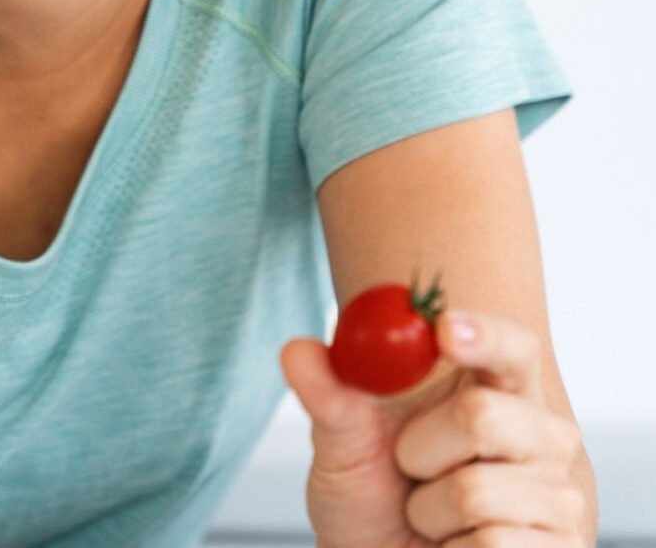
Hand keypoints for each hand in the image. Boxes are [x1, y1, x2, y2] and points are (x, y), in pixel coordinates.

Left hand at [280, 309, 589, 545]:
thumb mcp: (343, 440)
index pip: (513, 347)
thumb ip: (328, 394)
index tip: (443, 329)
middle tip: (409, 467)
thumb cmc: (377, 494)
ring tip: (432, 515)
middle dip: (418, 448)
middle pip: (481, 414)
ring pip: (474, 491)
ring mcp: (559, 498)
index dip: (484, 335)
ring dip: (429, 511)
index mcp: (497, 386)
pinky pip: (493, 546)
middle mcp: (541, 436)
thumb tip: (297, 350)